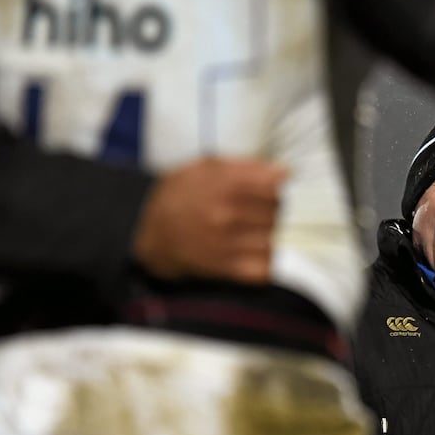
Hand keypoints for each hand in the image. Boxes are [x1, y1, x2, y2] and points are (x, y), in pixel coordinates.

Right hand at [132, 157, 287, 283]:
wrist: (148, 230)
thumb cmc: (180, 193)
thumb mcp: (207, 166)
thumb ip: (248, 166)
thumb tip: (286, 173)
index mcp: (226, 184)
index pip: (277, 187)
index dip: (279, 189)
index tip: (274, 191)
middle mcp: (228, 213)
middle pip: (278, 213)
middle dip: (276, 211)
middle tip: (265, 212)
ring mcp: (228, 242)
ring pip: (274, 239)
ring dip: (273, 236)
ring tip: (261, 231)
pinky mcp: (226, 268)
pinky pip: (264, 268)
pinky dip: (267, 261)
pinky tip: (258, 252)